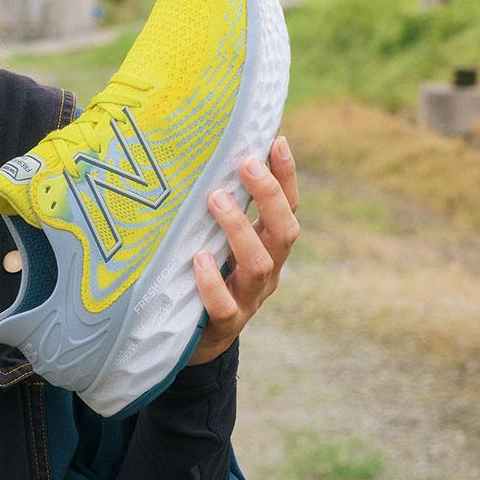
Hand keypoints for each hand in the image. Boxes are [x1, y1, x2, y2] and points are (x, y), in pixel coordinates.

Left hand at [186, 135, 298, 365]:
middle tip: (246, 164)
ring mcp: (249, 299)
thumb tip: (210, 153)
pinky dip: (213, 282)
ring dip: (239, 230)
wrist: (192, 338)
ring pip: (259, 265)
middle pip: (284, 232)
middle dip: (269, 196)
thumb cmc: (205, 274)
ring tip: (216, 200)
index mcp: (267, 245)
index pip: (288, 207)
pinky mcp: (224, 325)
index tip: (276, 141)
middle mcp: (266, 270)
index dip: (286, 175)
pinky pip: (225, 306)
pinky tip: (198, 259)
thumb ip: (221, 205)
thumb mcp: (216, 237)